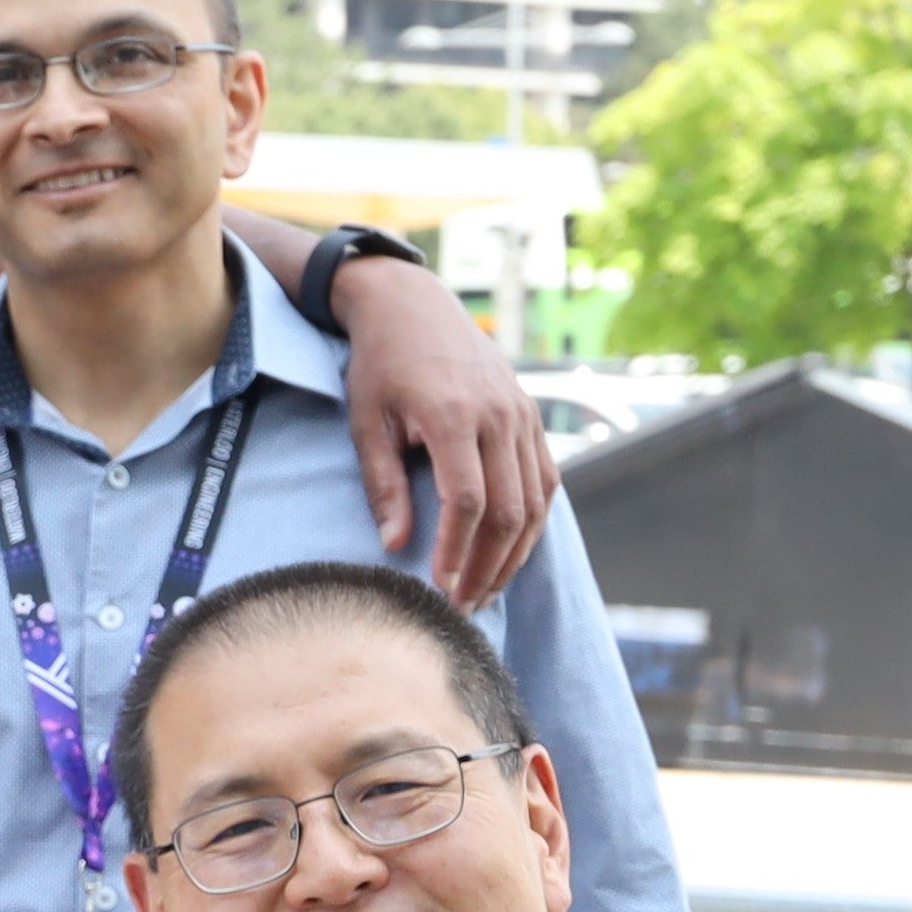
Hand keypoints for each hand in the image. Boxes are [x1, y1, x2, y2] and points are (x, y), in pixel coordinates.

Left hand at [325, 258, 552, 603]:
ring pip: (535, 501)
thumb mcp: (366, 422)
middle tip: (462, 606)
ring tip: (484, 590)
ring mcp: (522, 414)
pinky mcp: (531, 417)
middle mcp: (498, 414)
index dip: (456, 551)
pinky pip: (545, 481)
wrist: (412, 305)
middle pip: (509, 509)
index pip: (467, 499)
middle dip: (487, 567)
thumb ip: (382, 485)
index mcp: (452, 413)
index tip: (440, 589)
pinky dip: (532, 523)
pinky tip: (508, 553)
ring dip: (514, 554)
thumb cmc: (379, 364)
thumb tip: (394, 546)